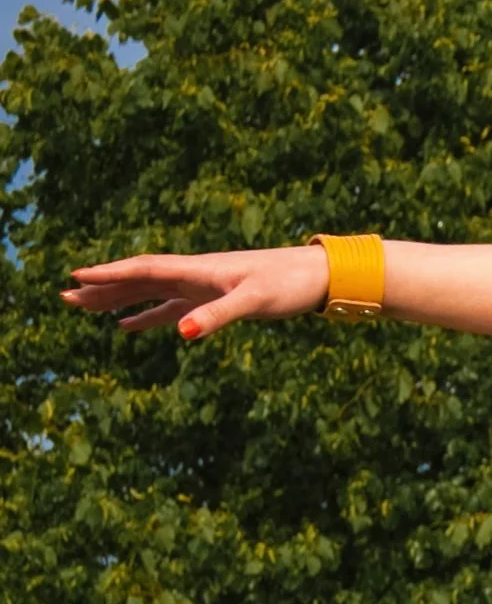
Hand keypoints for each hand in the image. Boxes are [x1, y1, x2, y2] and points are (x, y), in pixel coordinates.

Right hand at [62, 244, 330, 342]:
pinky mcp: (212, 301)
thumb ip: (217, 316)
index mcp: (196, 270)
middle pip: (137, 280)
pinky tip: (128, 327)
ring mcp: (200, 288)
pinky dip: (147, 316)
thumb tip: (182, 333)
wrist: (314, 276)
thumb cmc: (287, 283)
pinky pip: (170, 308)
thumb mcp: (253, 301)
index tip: (76, 278)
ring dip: (117, 301)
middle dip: (101, 289)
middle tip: (64, 297)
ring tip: (83, 309)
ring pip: (148, 293)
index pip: (143, 269)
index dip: (110, 275)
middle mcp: (193, 275)